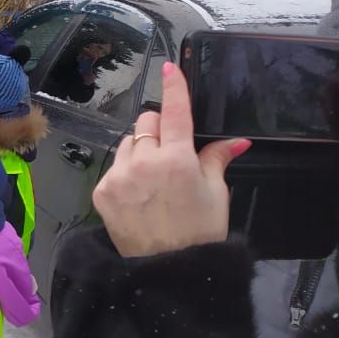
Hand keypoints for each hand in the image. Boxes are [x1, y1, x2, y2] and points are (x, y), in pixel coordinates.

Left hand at [92, 62, 248, 257]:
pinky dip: (126, 172)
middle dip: (160, 129)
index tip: (169, 67)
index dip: (174, 86)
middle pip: (147, 123)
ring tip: (154, 177)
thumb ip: (217, 160)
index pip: (175, 111)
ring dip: (140, 149)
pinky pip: (114, 167)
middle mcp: (144, 162)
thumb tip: (236, 140)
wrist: (167, 271)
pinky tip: (138, 193)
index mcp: (177, 159)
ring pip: (127, 143)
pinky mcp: (101, 191)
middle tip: (172, 151)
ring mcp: (118, 176)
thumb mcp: (216, 195)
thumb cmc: (200, 233)